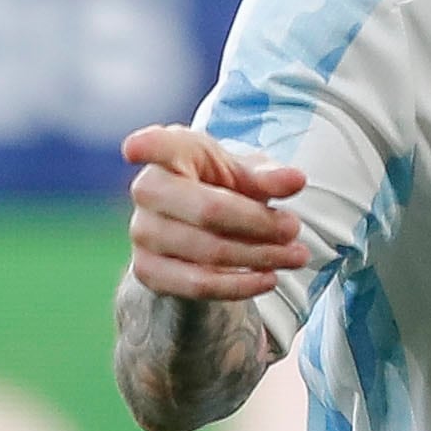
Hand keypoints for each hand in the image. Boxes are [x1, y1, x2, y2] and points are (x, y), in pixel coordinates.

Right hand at [123, 124, 309, 303]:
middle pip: (209, 211)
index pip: (156, 145)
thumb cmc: (223, 187)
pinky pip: (199, 285)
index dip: (144, 146)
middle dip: (259, 224)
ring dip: (259, 257)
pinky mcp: (147, 271)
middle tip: (294, 228)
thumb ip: (269, 175)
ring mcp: (142, 232)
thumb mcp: (247, 174)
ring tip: (294, 256)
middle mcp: (147, 190)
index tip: (134, 149)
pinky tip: (268, 278)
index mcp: (172, 152)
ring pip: (210, 252)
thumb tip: (296, 180)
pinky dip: (240, 285)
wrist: (198, 229)